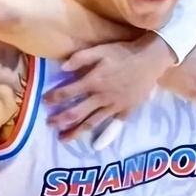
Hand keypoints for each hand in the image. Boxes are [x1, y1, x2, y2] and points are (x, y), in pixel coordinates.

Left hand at [44, 33, 175, 140]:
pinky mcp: (126, 110)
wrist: (151, 59)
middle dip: (60, 119)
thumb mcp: (100, 49)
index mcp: (93, 81)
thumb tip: (61, 69)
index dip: (54, 97)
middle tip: (49, 124)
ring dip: (76, 131)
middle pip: (76, 112)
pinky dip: (105, 137)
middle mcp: (101, 97)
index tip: (45, 101)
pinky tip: (96, 145)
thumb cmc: (124, 52)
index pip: (68, 92)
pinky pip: (115, 126)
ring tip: (63, 139)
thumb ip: (80, 58)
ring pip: (92, 122)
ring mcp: (114, 106)